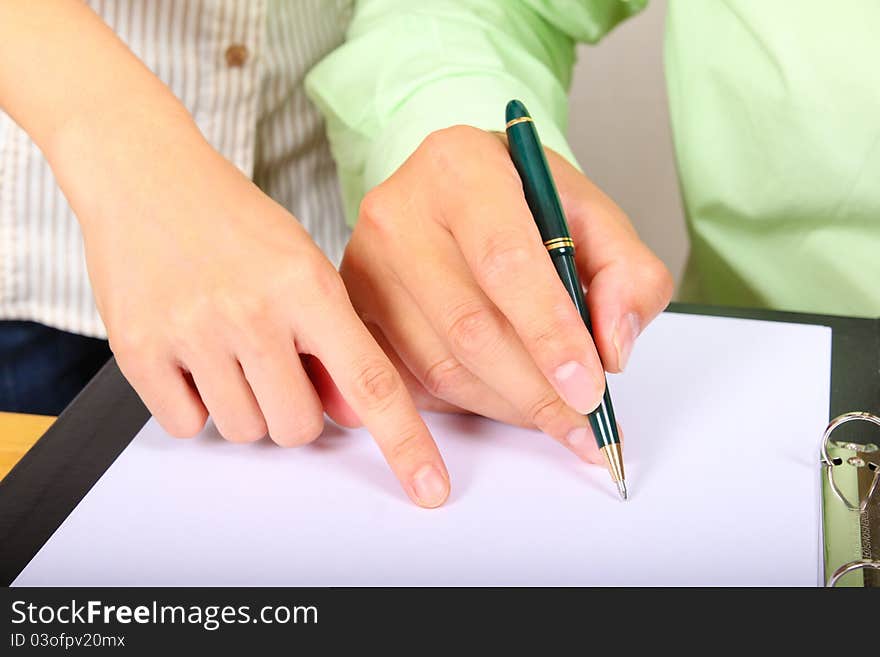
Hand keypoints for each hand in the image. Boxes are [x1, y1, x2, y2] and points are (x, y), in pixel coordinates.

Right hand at [58, 116, 450, 508]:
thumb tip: (351, 414)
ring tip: (231, 351)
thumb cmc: (234, 220)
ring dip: (246, 407)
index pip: (370, 382)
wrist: (145, 175)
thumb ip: (332, 340)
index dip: (405, 443)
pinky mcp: (139, 349)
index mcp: (307, 286)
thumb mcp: (302, 264)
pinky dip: (194, 406)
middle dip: (296, 411)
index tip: (429, 488)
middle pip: (299, 428)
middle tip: (277, 366)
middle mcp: (253, 312)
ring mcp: (194, 332)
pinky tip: (193, 357)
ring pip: (244, 432)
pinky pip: (187, 425)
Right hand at [340, 126, 672, 462]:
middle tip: (585, 424)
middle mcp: (399, 210)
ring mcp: (364, 263)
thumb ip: (627, 275)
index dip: (549, 332)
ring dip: (509, 406)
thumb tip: (611, 350)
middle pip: (470, 326)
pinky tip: (510, 402)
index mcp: (461, 166)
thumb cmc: (523, 204)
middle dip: (536, 390)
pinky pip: (412, 381)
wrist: (456, 194)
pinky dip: (470, 405)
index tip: (589, 386)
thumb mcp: (594, 217)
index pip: (505, 259)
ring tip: (559, 419)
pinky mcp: (354, 309)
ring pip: (441, 365)